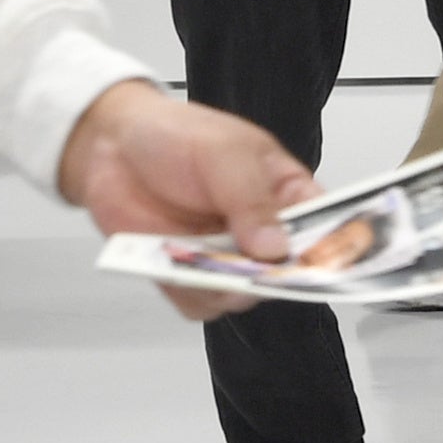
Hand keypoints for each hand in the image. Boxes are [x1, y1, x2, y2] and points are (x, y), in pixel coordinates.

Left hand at [59, 78, 320, 324]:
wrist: (112, 147)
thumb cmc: (177, 137)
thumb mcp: (224, 152)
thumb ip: (251, 197)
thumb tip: (276, 248)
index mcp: (288, 197)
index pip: (327, 233)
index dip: (330, 253)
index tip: (318, 264)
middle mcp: (263, 236)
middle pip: (286, 278)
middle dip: (264, 275)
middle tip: (241, 260)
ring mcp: (227, 261)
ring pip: (241, 298)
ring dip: (217, 282)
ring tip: (189, 247)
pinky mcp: (190, 280)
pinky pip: (199, 305)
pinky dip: (183, 287)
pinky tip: (167, 256)